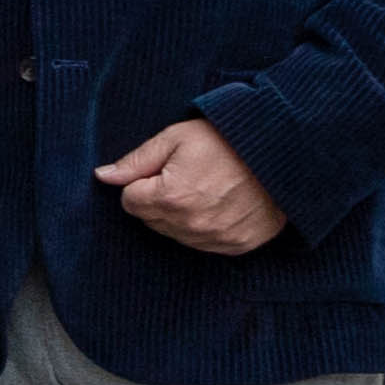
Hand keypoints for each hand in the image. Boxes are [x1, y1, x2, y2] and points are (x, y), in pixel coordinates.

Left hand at [98, 118, 288, 256]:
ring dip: (181, 215)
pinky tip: (221, 204)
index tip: (165, 169)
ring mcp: (214, 239)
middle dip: (159, 199)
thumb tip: (102, 176)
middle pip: (151, 220)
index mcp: (169, 198)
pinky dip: (206, 227)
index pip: (130, 201)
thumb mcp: (176, 138)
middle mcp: (189, 225)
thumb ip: (136, 161)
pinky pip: (204, 244)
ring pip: (176, 234)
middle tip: (187, 175)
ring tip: (207, 188)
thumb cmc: (227, 140)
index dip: (143, 182)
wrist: (282, 153)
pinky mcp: (236, 246)